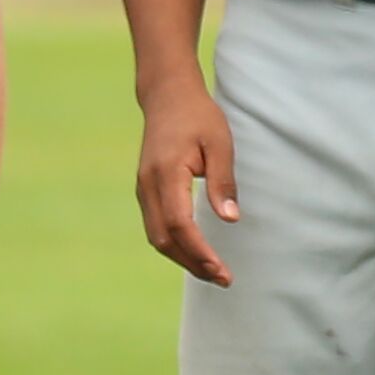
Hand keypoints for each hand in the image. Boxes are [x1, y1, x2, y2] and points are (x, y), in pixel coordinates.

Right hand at [134, 74, 238, 286]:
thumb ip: (222, 181)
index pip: (180, 225)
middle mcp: (148, 186)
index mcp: (166, 173)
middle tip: (223, 279)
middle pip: (164, 239)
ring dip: (183, 258)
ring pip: (157, 237)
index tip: (222, 270)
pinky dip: (175, 245)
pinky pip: (156, 227)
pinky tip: (196, 252)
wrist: (167, 96)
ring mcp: (143, 189)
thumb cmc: (198, 117)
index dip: (200, 252)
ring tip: (212, 272)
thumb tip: (231, 219)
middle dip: (193, 263)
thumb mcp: (219, 143)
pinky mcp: (146, 190)